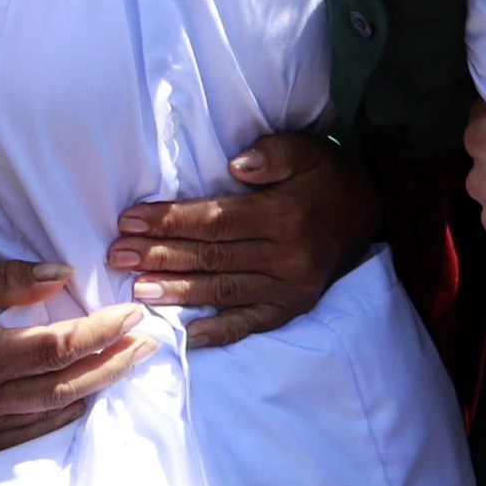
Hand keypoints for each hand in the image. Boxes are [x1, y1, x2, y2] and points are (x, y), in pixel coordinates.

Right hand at [0, 259, 151, 450]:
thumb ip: (10, 280)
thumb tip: (63, 275)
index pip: (56, 348)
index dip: (100, 331)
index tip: (134, 314)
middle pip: (62, 387)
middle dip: (111, 364)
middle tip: (148, 344)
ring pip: (47, 414)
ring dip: (93, 391)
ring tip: (126, 367)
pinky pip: (22, 436)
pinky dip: (57, 420)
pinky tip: (81, 403)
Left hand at [108, 133, 376, 347]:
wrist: (368, 213)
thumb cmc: (325, 177)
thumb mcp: (307, 150)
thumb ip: (273, 154)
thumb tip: (235, 166)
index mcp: (285, 215)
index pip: (216, 221)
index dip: (170, 221)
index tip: (130, 221)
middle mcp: (287, 257)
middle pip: (212, 257)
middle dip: (160, 256)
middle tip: (117, 255)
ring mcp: (290, 288)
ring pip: (224, 292)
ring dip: (177, 292)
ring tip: (137, 289)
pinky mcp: (292, 308)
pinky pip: (251, 323)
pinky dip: (218, 332)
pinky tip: (186, 335)